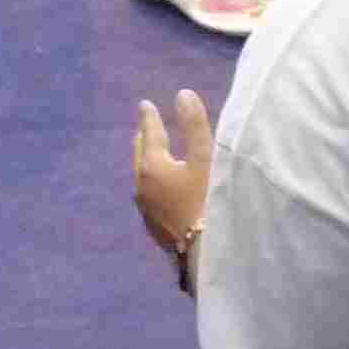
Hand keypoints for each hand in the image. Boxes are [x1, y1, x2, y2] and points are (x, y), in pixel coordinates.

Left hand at [133, 89, 214, 251]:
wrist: (204, 254)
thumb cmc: (208, 202)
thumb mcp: (206, 160)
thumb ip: (195, 126)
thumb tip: (182, 94)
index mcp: (152, 166)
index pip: (150, 134)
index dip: (149, 118)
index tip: (144, 105)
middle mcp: (142, 186)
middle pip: (140, 154)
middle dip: (144, 137)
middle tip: (145, 126)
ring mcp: (145, 209)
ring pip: (141, 176)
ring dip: (145, 160)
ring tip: (151, 152)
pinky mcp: (152, 226)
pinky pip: (146, 195)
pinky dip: (151, 181)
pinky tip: (158, 188)